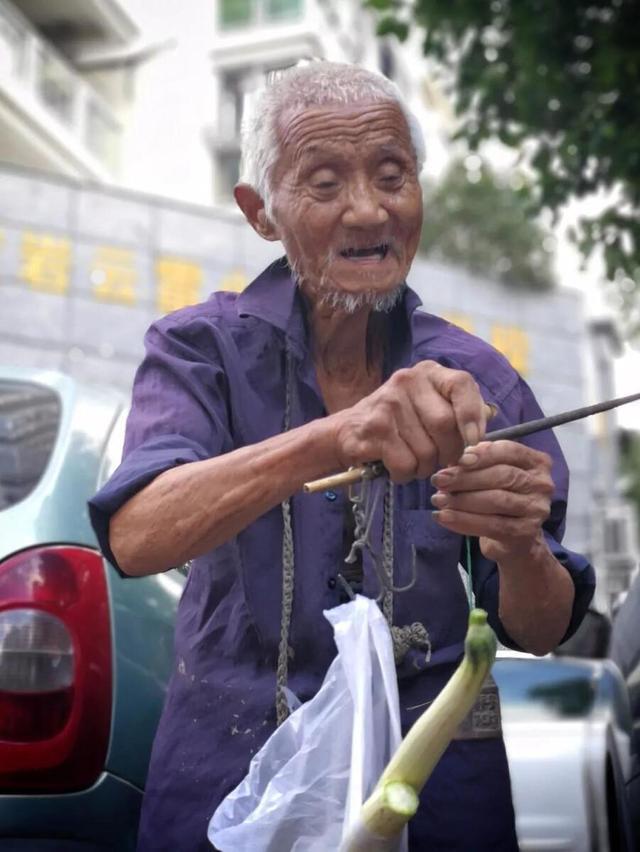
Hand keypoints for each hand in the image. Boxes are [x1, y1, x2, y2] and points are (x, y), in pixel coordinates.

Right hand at [331, 361, 489, 481]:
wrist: (345, 433)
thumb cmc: (396, 424)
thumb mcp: (426, 406)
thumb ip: (456, 411)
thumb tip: (485, 427)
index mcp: (427, 373)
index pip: (462, 384)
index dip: (472, 415)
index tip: (474, 441)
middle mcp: (407, 381)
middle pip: (446, 425)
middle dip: (448, 453)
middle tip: (438, 460)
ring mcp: (389, 403)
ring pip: (427, 450)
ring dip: (424, 468)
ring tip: (412, 462)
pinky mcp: (375, 429)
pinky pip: (406, 464)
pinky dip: (405, 475)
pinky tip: (395, 467)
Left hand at [430, 440, 553, 561]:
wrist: (515, 538)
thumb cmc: (500, 496)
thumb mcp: (492, 474)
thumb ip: (478, 462)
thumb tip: (452, 462)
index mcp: (536, 462)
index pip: (509, 451)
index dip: (482, 454)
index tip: (456, 460)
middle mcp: (542, 484)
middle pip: (502, 476)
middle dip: (466, 477)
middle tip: (439, 480)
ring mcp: (536, 510)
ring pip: (496, 501)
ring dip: (462, 500)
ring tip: (438, 500)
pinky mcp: (525, 533)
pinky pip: (491, 525)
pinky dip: (463, 521)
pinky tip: (444, 517)